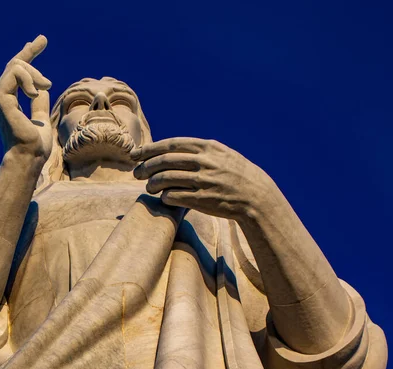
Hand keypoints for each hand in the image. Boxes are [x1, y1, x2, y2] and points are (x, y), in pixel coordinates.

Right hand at [0, 35, 52, 161]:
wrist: (29, 157)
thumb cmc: (35, 145)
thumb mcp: (40, 118)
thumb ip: (38, 103)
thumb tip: (43, 89)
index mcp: (9, 100)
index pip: (17, 70)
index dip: (29, 53)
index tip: (41, 40)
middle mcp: (0, 96)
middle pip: (15, 63)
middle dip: (32, 56)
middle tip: (49, 81)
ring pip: (16, 66)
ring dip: (34, 74)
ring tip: (46, 86)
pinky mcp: (0, 98)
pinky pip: (14, 73)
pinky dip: (28, 79)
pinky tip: (34, 92)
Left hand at [132, 138, 274, 219]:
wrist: (256, 196)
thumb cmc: (235, 174)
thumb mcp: (221, 153)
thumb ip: (198, 149)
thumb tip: (169, 148)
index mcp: (207, 147)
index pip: (170, 145)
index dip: (149, 149)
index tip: (136, 154)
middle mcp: (204, 162)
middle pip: (164, 162)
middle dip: (145, 167)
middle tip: (136, 173)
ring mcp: (204, 181)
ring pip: (166, 179)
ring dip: (152, 184)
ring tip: (149, 187)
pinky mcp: (203, 200)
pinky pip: (174, 196)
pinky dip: (165, 196)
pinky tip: (164, 197)